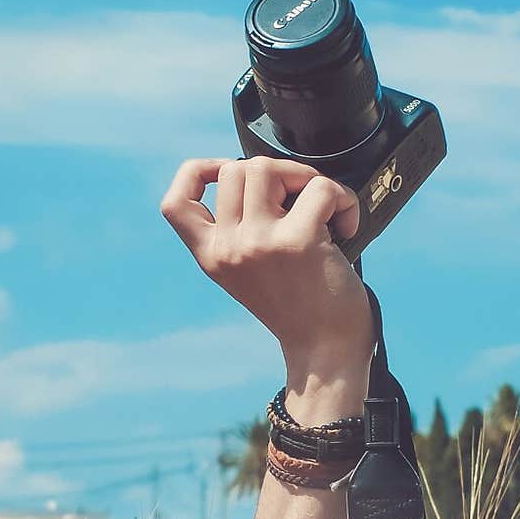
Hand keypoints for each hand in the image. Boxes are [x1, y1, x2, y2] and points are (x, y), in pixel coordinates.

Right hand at [160, 156, 373, 417]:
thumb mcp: (247, 271)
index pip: (173, 203)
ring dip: (305, 177)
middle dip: (276, 173)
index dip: (197, 172)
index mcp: (211, 256)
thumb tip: (263, 174)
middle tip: (300, 200)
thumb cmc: (298, 306)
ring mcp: (260, 243)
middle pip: (236, 169)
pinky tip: (346, 226)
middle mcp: (228, 248)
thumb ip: (239, 230)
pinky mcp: (299, 241)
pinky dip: (342, 199)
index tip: (227, 172)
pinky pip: (320, 188)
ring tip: (322, 207)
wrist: (325, 350)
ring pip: (268, 168)